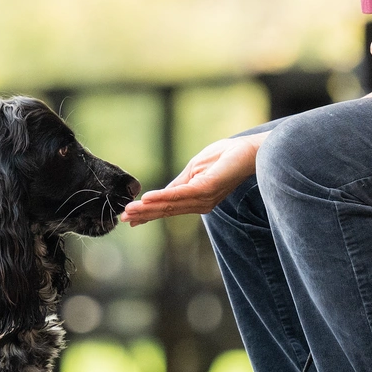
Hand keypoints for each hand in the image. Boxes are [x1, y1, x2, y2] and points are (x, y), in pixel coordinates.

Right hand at [119, 134, 264, 224]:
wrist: (248, 151)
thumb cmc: (225, 158)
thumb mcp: (195, 170)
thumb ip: (179, 184)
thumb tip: (160, 194)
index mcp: (196, 200)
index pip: (168, 208)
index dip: (148, 214)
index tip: (129, 220)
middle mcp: (199, 204)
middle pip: (167, 211)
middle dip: (144, 215)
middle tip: (123, 219)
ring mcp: (203, 198)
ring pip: (170, 205)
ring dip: (147, 208)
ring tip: (129, 210)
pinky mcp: (206, 189)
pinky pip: (180, 195)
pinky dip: (162, 197)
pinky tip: (147, 198)